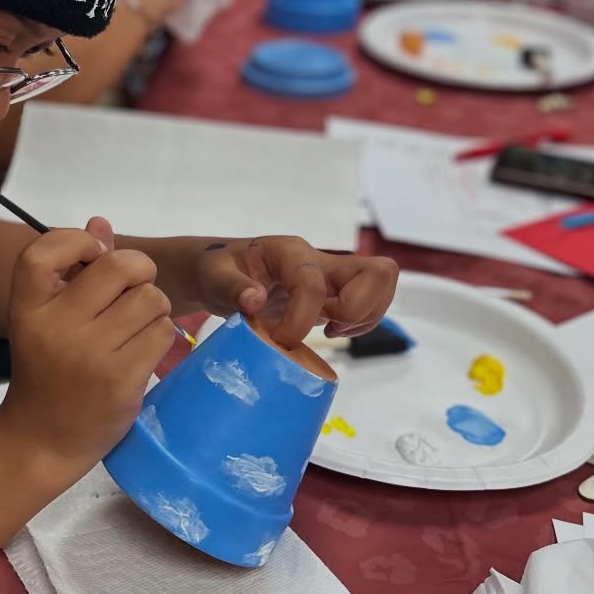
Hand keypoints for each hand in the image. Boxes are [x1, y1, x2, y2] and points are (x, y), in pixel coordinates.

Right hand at [0, 219, 173, 481]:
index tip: (93, 256)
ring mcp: (89, 354)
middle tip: (134, 291)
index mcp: (28, 306)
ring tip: (135, 328)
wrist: (42, 439)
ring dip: (153, 308)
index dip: (79, 241)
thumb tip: (101, 223)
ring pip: (150, 299)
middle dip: (139, 271)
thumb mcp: (47, 319)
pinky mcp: (121, 379)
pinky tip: (142, 351)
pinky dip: (160, 336)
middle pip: (120, 266)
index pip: (46, 248)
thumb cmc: (48, 370)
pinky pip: (163, 332)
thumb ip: (74, 269)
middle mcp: (56, 326)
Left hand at [193, 237, 398, 349]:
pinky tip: (329, 332)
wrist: (222, 273)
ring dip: (363, 318)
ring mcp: (333, 276)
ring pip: (381, 286)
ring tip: (327, 330)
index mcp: (288, 252)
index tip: (282, 341)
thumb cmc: (217, 271)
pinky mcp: (338, 293)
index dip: (302, 318)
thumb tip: (254, 301)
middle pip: (376, 272)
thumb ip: (231, 287)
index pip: (313, 282)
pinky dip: (360, 324)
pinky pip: (371, 304)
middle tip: (323, 328)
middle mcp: (320, 259)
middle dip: (355, 310)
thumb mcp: (212, 276)